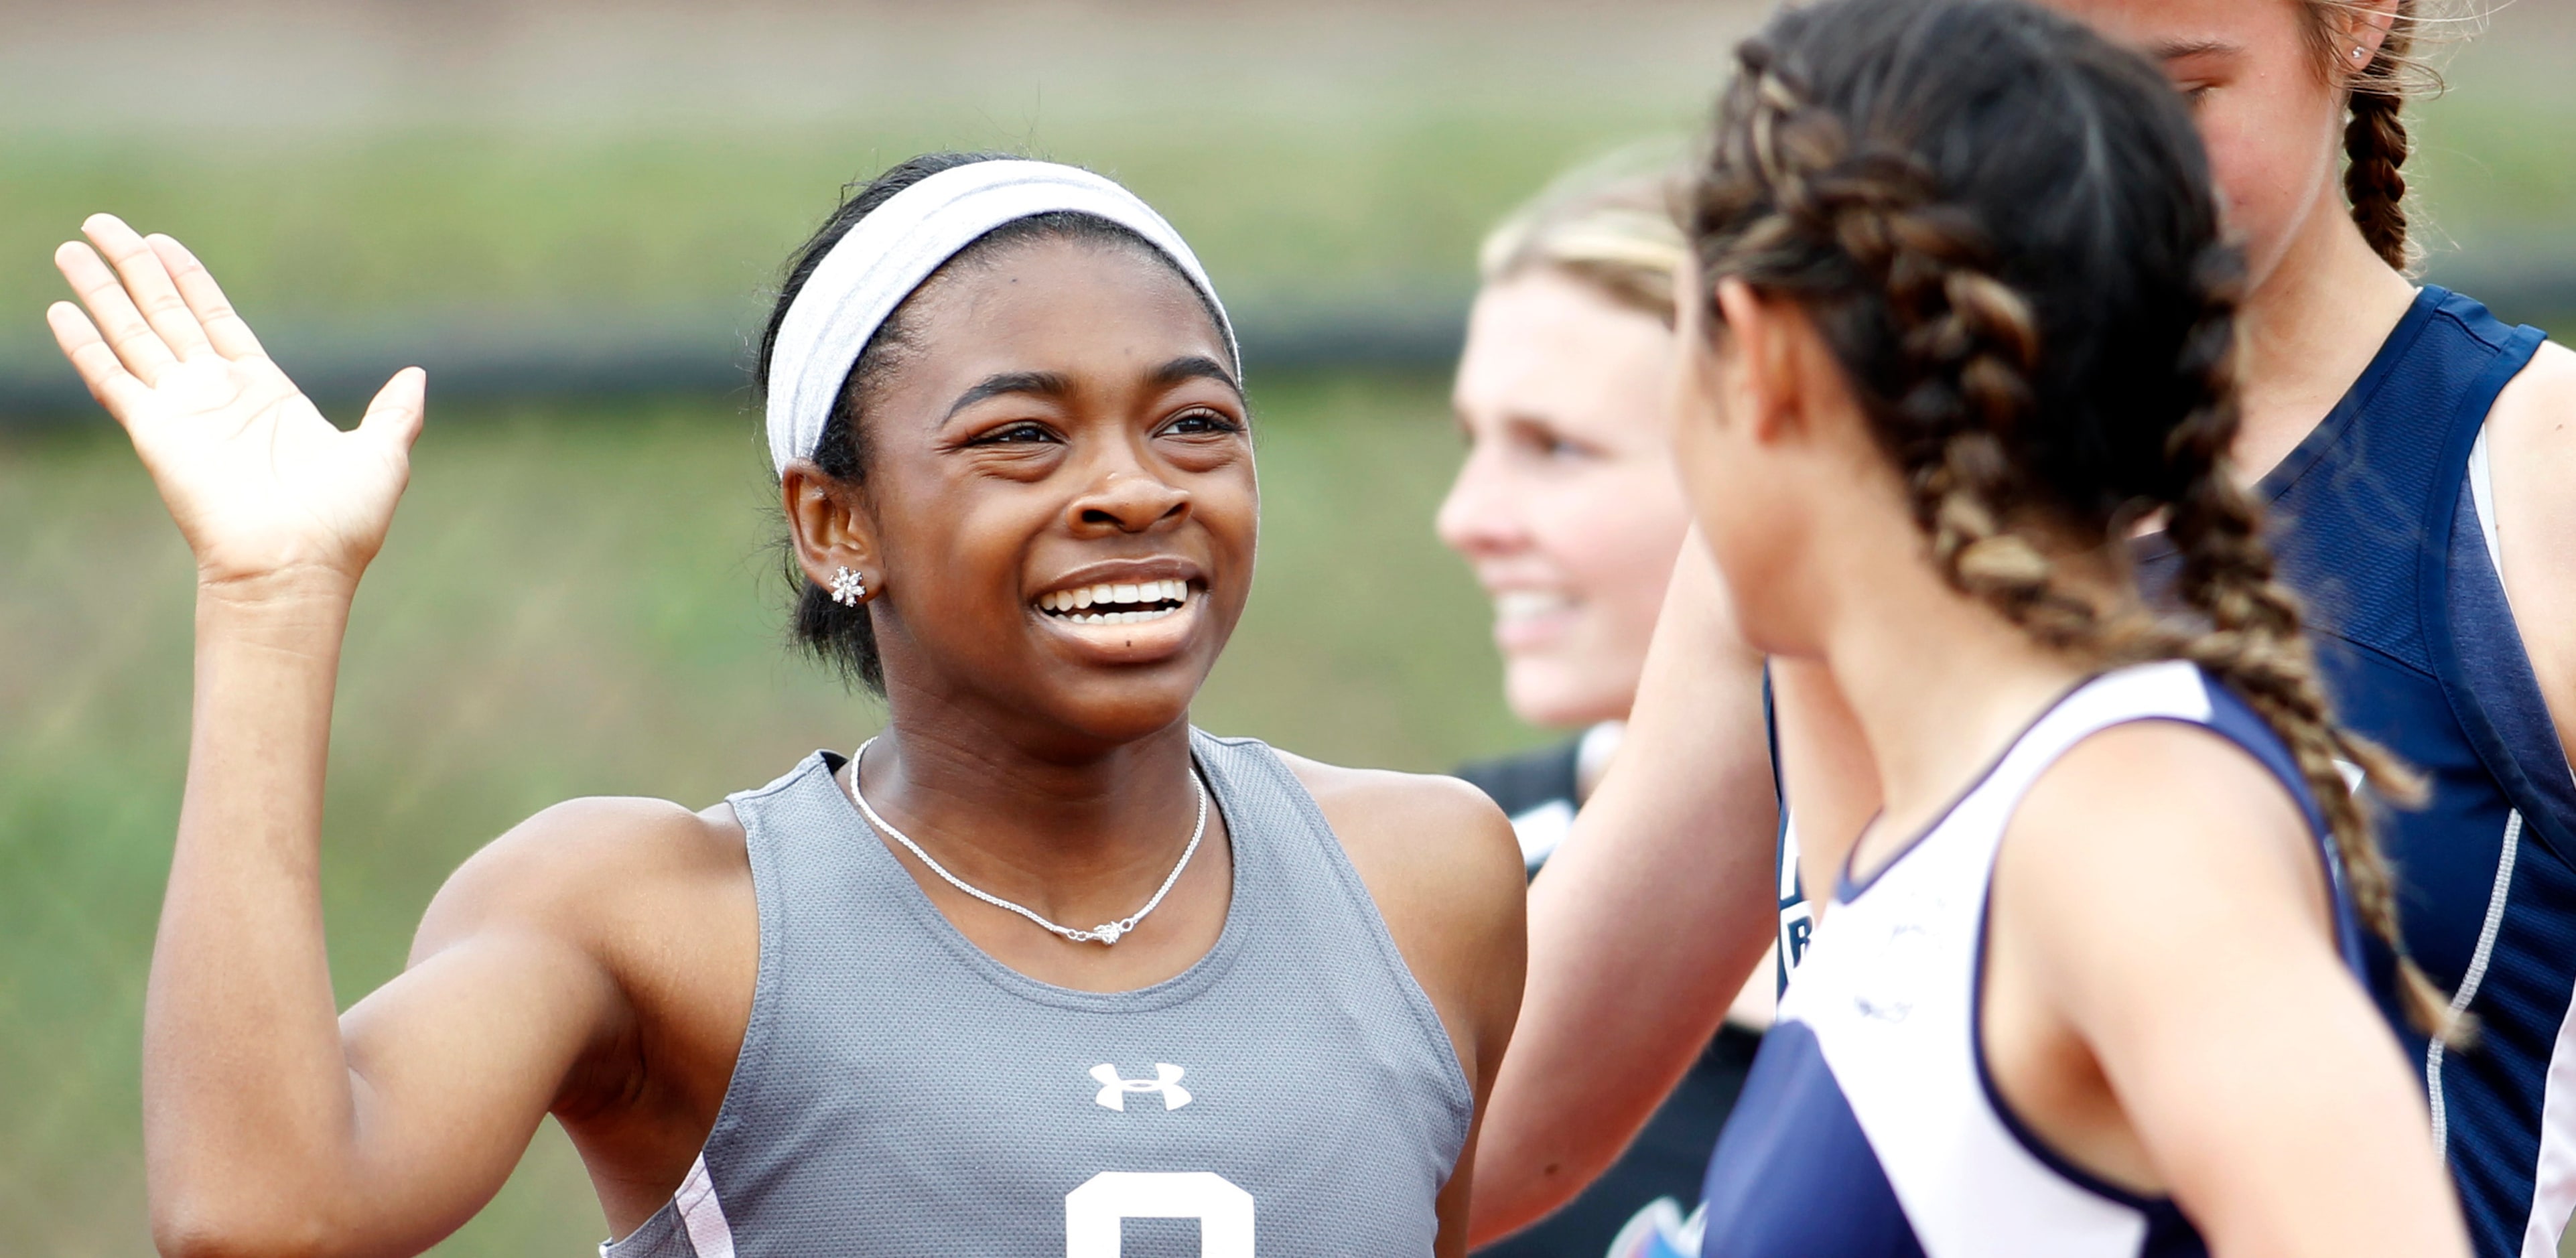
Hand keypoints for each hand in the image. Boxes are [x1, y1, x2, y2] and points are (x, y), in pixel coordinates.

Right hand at [49, 214, 424, 595]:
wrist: (299, 566)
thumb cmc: (343, 523)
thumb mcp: (382, 454)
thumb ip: (394, 411)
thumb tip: (416, 376)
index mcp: (265, 394)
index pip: (217, 320)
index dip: (189, 280)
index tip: (161, 242)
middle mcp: (216, 396)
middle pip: (165, 314)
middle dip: (134, 267)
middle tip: (102, 223)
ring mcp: (182, 412)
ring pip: (132, 333)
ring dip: (100, 290)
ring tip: (71, 246)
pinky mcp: (155, 432)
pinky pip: (112, 378)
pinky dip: (86, 344)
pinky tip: (60, 310)